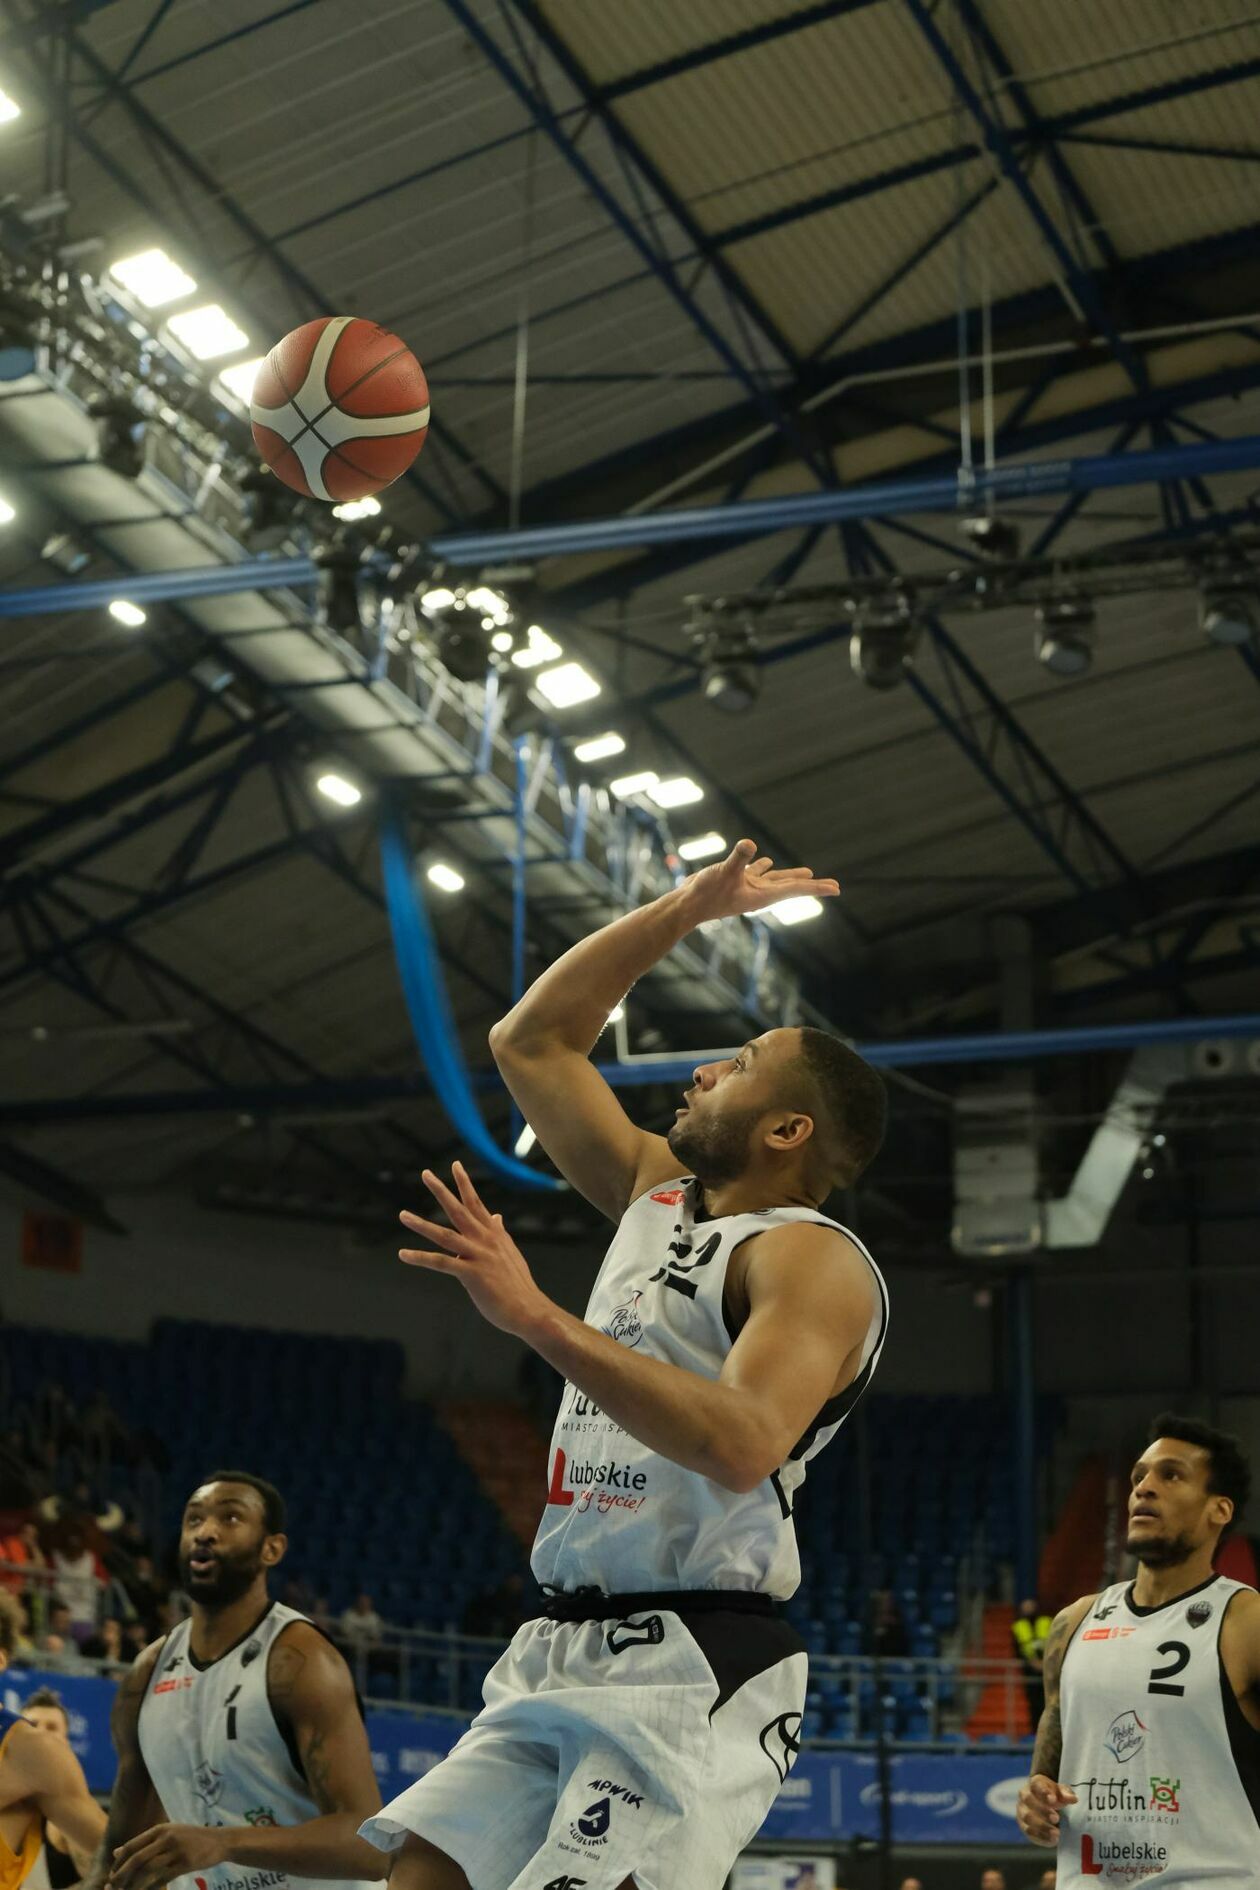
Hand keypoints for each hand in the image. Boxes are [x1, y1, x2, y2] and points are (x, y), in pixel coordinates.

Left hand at [109, 1823, 227, 1889]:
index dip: (119, 1862)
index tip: (112, 1875)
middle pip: (138, 1858)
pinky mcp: (185, 1863)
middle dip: (122, 1875)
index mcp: (160, 1829)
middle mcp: (167, 1837)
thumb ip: (143, 1843)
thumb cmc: (191, 1838)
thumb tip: (116, 1852)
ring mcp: (177, 1850)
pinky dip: (150, 1887)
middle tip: (112, 1887)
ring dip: (133, 1884)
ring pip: (148, 1870)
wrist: (220, 1840)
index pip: (132, 1845)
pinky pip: (162, 1878)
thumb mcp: (168, 1833)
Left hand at [399, 1162, 550, 1339]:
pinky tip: (403, 1254)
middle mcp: (486, 1240)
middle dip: (441, 1190)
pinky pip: (441, 1262)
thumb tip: (497, 1216)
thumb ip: (500, 1233)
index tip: (455, 1165)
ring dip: (421, 1224)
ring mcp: (478, 1255)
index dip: (464, 1183)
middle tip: (425, 1174)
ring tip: (402, 1215)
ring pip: (444, 1234)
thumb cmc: (518, 1285)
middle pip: (459, 1210)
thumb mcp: (510, 1252)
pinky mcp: (471, 1274)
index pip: (476, 1202)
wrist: (528, 1309)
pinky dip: (420, 1258)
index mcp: (494, 1234)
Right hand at [680, 838, 839, 922]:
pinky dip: (763, 866)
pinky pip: (755, 872)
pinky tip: (766, 860)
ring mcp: (747, 888)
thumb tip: (750, 844)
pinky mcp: (736, 881)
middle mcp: (759, 893)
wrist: (687, 907)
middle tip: (833, 886)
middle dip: (812, 885)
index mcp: (762, 895)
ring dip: (791, 876)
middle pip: (792, 887)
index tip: (836, 889)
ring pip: (776, 880)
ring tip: (809, 873)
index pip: (795, 889)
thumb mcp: (724, 873)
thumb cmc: (706, 894)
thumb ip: (738, 859)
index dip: (817, 887)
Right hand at [1016, 1773, 1076, 1845]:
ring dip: (1042, 1826)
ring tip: (1056, 1833)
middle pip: (1028, 1800)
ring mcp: (1022, 1811)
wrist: (1044, 1805)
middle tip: (1056, 1818)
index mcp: (1034, 1784)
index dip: (1044, 1792)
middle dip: (1042, 1810)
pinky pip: (1029, 1832)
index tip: (1053, 1800)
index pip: (1036, 1785)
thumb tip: (1073, 1799)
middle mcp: (1024, 1796)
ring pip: (1027, 1818)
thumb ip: (1066, 1794)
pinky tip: (1053, 1840)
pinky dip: (1041, 1837)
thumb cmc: (1054, 1795)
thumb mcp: (1061, 1792)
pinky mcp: (1024, 1826)